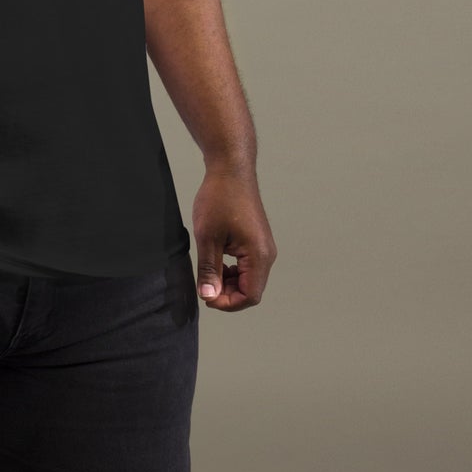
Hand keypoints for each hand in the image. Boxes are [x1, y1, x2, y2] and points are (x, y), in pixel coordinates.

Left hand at [192, 163, 276, 310]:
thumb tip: (208, 296)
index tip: (205, 295)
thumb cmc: (219, 198)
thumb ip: (208, 269)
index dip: (227, 303)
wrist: (230, 169)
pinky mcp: (257, 241)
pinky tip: (216, 260)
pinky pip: (247, 266)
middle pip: (250, 290)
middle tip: (204, 284)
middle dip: (227, 293)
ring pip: (248, 279)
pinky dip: (232, 270)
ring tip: (208, 271)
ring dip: (228, 282)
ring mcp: (264, 247)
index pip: (249, 296)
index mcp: (259, 256)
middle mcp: (267, 255)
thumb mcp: (207, 237)